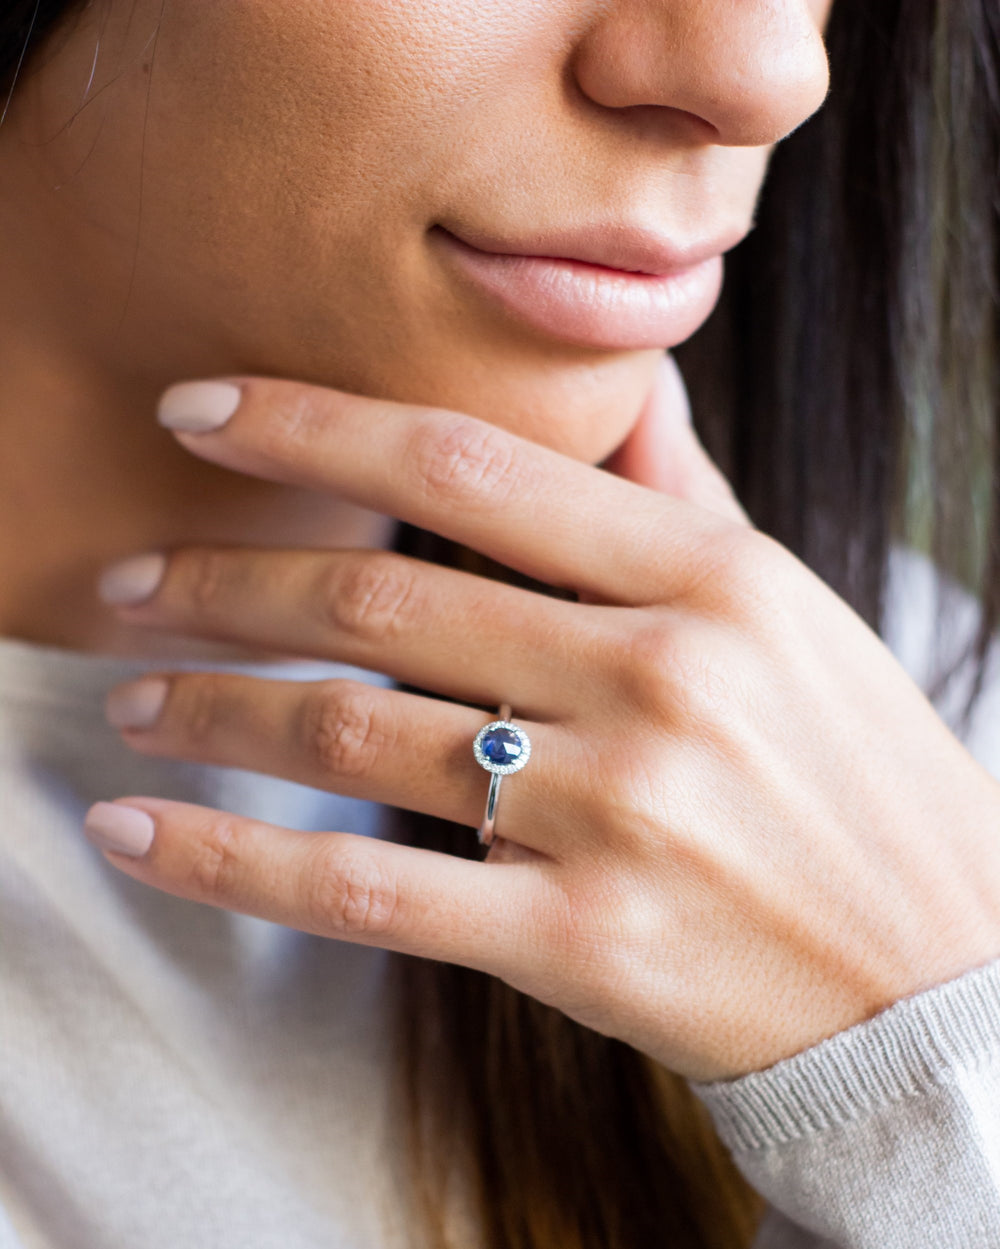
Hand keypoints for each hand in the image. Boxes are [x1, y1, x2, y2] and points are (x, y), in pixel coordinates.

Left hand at [87, 356, 999, 1081]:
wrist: (941, 974)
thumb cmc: (859, 778)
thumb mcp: (791, 611)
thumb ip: (683, 498)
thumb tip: (624, 382)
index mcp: (709, 578)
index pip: (469, 466)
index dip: (313, 425)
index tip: (201, 414)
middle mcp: (657, 678)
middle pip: (382, 598)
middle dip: (224, 580)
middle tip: (124, 583)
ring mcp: (619, 812)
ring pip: (355, 733)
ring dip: (212, 709)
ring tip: (126, 696)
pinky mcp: (585, 942)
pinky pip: (370, 892)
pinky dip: (236, 862)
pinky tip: (141, 833)